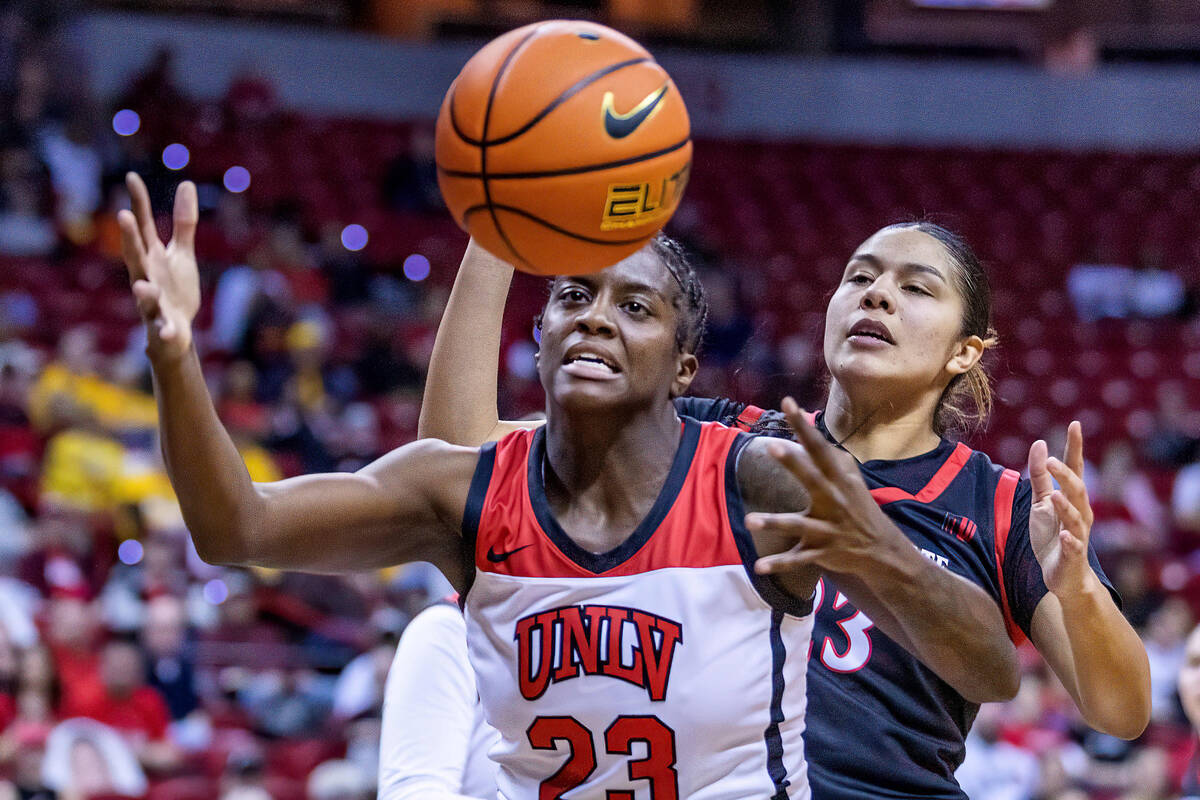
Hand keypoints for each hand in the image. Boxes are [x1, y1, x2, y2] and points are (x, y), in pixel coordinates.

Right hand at [117, 172, 199, 362]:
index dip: (138, 203)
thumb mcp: (181, 254)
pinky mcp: (164, 325)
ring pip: (144, 295)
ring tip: (141, 285)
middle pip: (135, 256)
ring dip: (143, 290)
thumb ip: (183, 223)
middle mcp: (146, 276)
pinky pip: (163, 328)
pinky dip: (166, 330)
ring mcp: (152, 302)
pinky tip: (169, 332)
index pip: (143, 227)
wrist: (175, 332)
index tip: (132, 177)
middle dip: (130, 238)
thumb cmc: (174, 289)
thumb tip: (186, 184)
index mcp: (151, 257)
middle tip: (124, 216)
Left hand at [747, 397, 906, 575]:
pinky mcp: (821, 552)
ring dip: (775, 522)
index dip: (804, 426)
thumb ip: (831, 459)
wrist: (882, 550)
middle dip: (793, 464)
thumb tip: (810, 434)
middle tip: (771, 447)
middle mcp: (833, 501)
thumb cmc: (859, 508)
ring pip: (798, 525)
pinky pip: (797, 559)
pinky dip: (778, 564)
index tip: (787, 403)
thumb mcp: (851, 481)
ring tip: (750, 520)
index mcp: (839, 480)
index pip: (819, 448)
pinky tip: (758, 566)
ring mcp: (827, 529)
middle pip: (811, 479)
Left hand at [1028, 421, 1096, 597]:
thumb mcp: (1041, 503)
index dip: (1075, 447)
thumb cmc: (1052, 536)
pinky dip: (1071, 541)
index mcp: (1072, 499)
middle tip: (1051, 460)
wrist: (1062, 576)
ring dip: (1066, 507)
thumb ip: (1040, 476)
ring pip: (1076, 518)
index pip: (1075, 468)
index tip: (1075, 424)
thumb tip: (1039, 443)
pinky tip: (1065, 536)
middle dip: (1066, 475)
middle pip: (1077, 490)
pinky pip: (1074, 548)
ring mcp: (1078, 535)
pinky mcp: (1073, 556)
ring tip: (1055, 496)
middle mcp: (1080, 514)